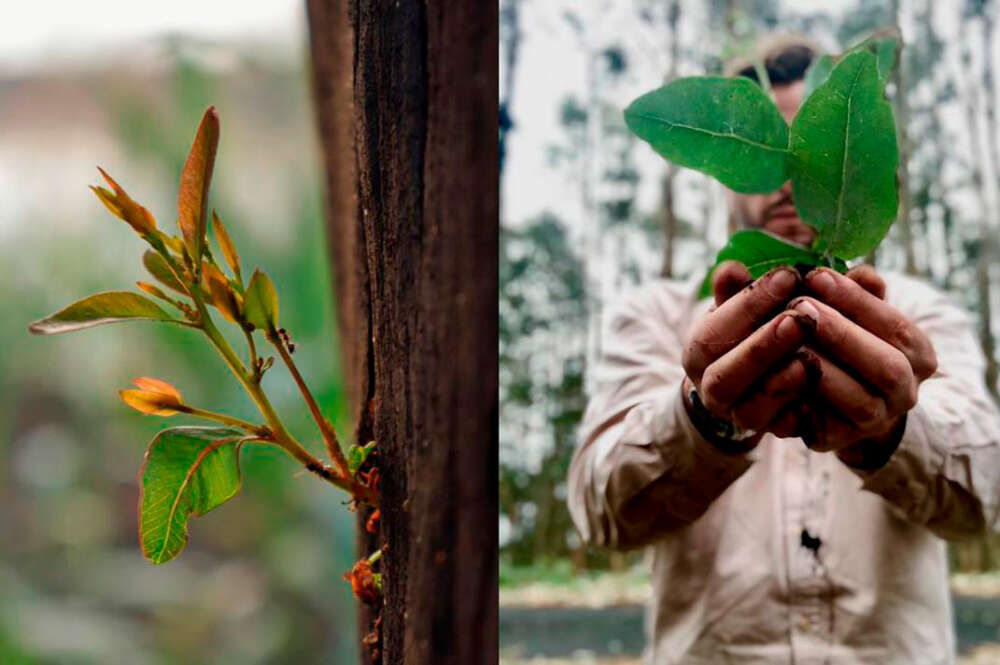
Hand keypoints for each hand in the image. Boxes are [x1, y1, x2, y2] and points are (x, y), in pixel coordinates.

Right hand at [682, 262, 814, 439]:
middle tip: (799, 320)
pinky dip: (799, 411)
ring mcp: (737, 414)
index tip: (788, 276)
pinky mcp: (767, 432)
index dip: (749, 304)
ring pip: (748, 409)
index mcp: (699, 350)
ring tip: (810, 358)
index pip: (713, 330)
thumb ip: (744, 289)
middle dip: (762, 347)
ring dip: (780, 383)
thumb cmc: (754, 330)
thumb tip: (730, 268)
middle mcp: (711, 386)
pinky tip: (819, 388)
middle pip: (724, 374)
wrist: (755, 382)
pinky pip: (780, 430)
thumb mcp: (747, 306)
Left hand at [780, 266, 936, 460]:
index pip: (895, 325)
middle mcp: (905, 391)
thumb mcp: (847, 311)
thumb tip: (861, 272)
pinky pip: (822, 426)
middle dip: (841, 334)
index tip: (816, 276)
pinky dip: (799, 402)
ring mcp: (875, 421)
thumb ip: (852, 291)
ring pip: (860, 401)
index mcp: (916, 353)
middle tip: (800, 306)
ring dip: (822, 369)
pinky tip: (773, 375)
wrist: (831, 399)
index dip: (856, 300)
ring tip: (786, 339)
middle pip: (887, 366)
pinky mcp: (838, 440)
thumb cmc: (838, 338)